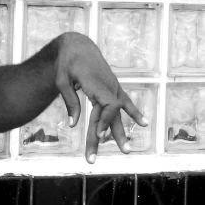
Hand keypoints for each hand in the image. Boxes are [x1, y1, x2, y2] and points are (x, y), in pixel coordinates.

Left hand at [54, 33, 148, 163]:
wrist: (77, 46)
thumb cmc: (67, 63)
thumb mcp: (61, 80)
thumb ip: (70, 101)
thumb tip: (73, 125)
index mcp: (96, 84)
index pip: (108, 106)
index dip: (104, 121)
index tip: (98, 134)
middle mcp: (108, 86)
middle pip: (110, 115)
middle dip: (107, 137)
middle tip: (95, 158)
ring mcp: (113, 87)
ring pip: (118, 113)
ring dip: (120, 132)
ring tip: (126, 150)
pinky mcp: (113, 87)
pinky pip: (125, 101)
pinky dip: (134, 112)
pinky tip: (143, 123)